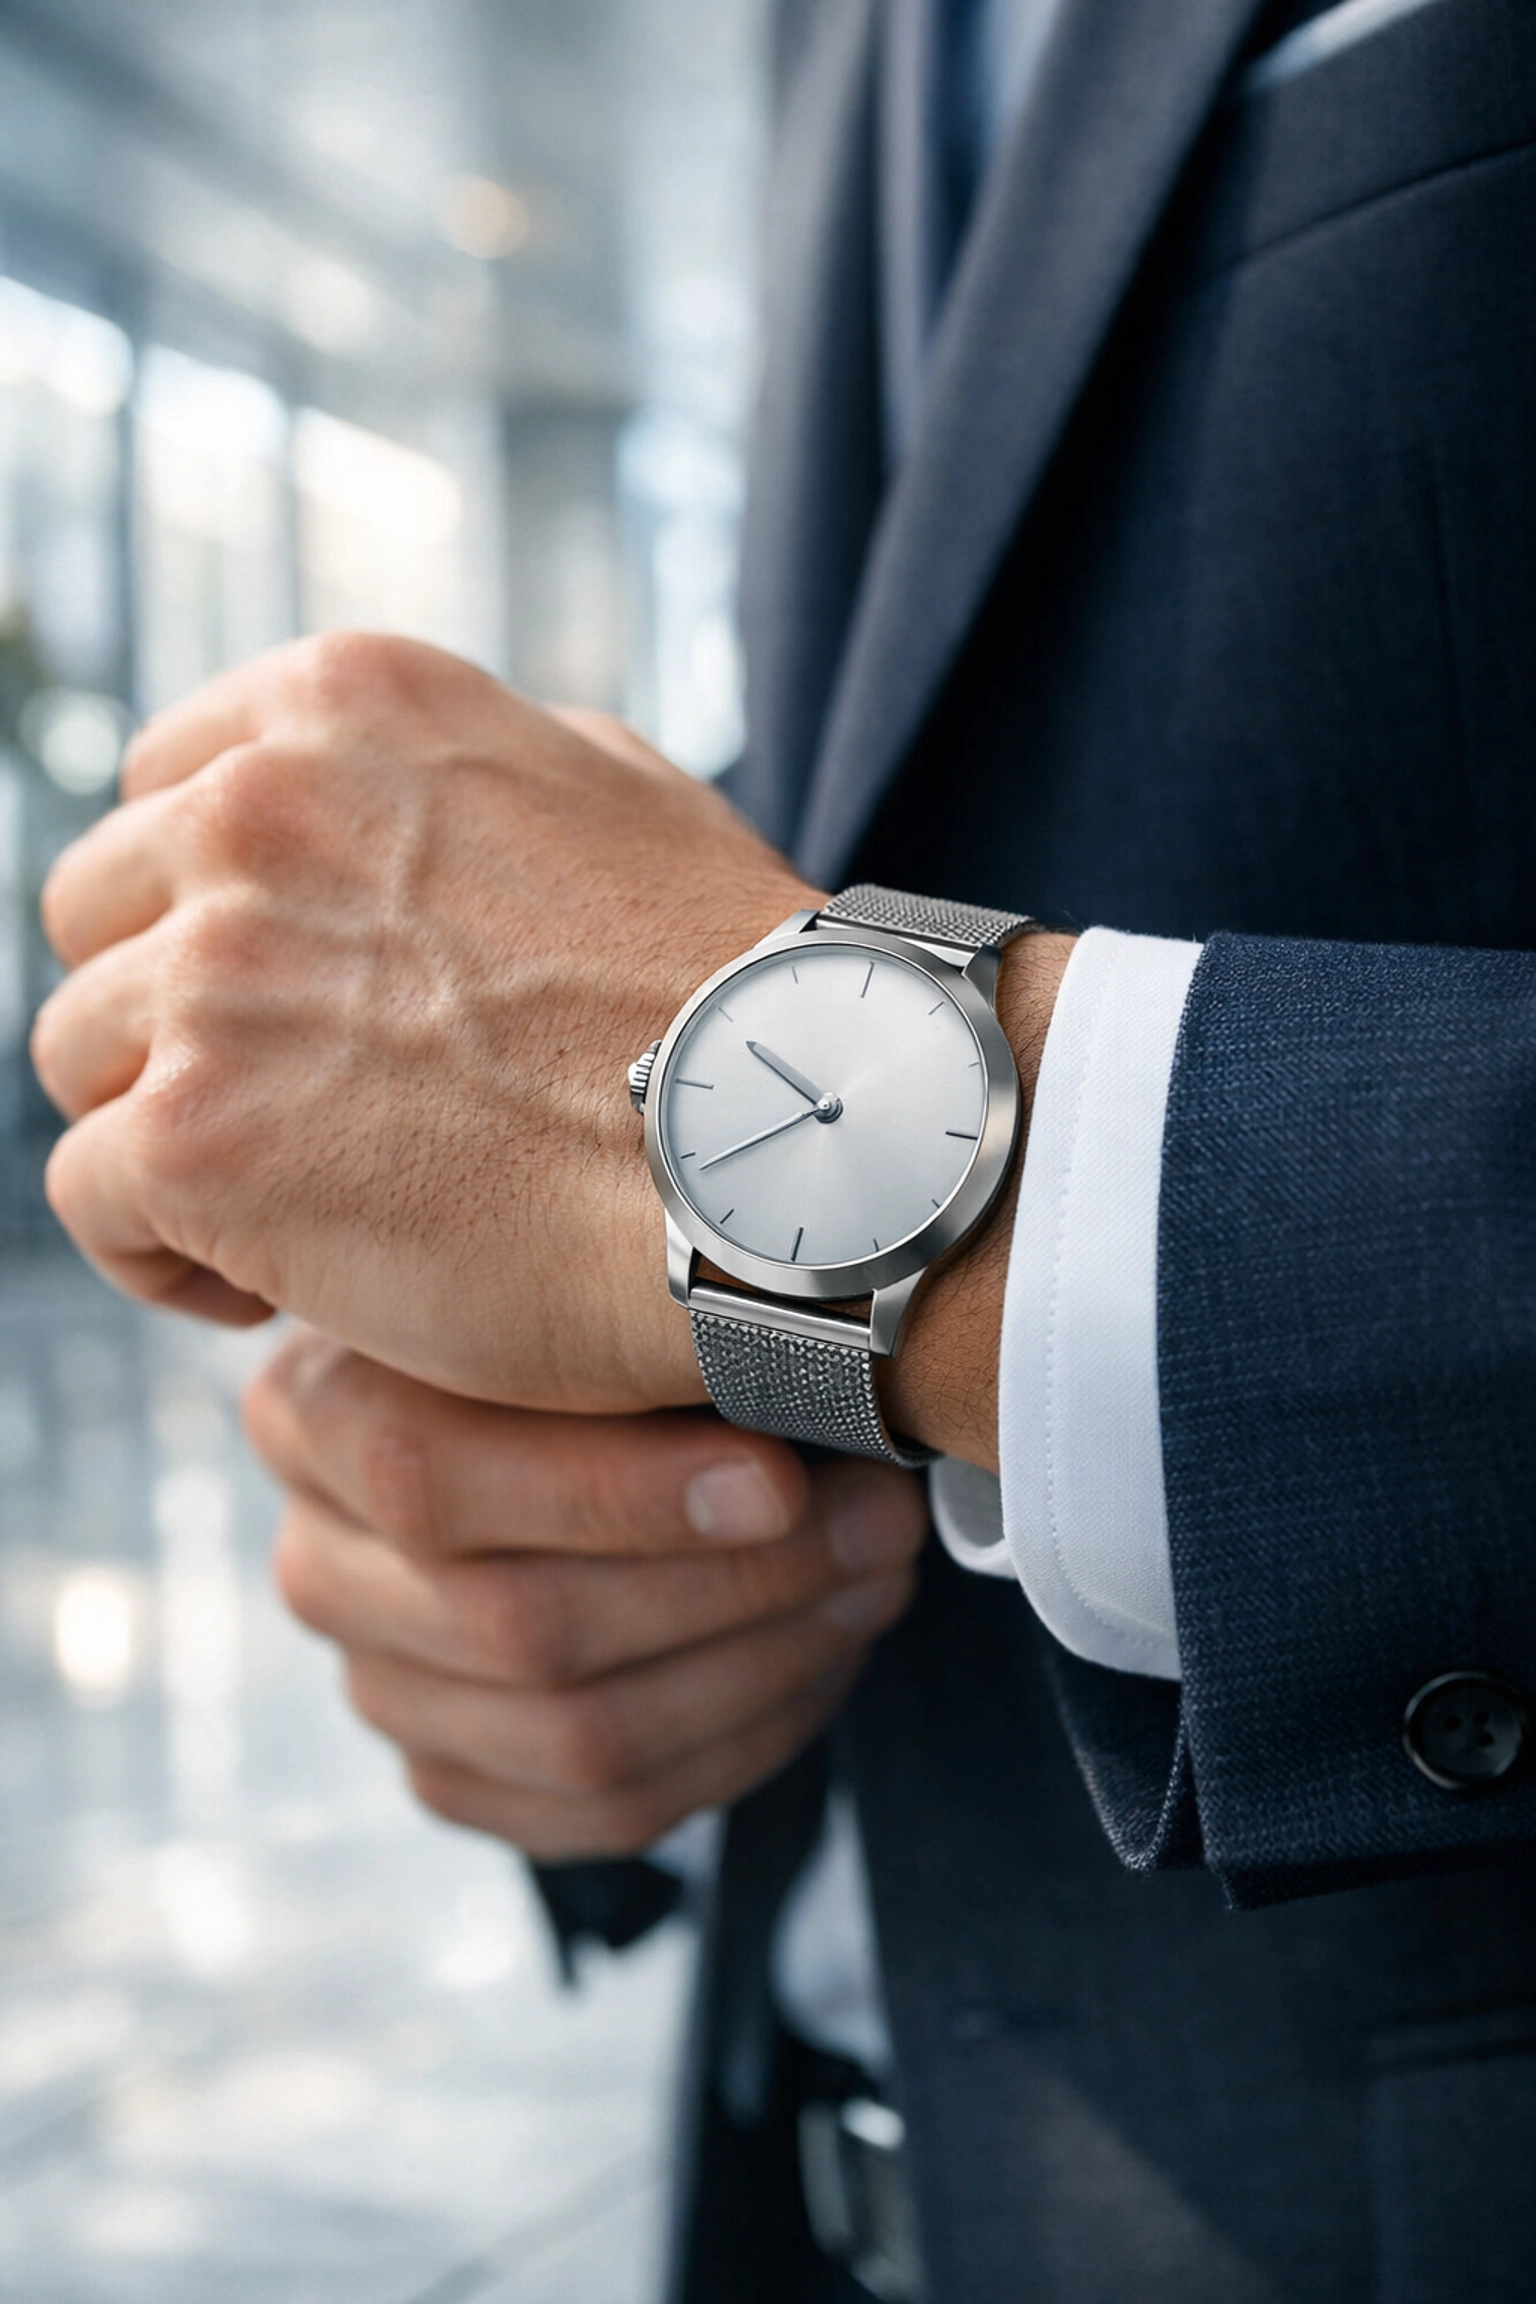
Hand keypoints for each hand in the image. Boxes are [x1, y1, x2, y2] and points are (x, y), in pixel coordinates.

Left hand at [33, 635, 813, 1414]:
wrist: (800, 1144)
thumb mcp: (616, 786)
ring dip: (167, 1135)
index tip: (276, 996)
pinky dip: (160, 1255)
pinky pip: (90, 1199)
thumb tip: (389, 800)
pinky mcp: (197, 1137)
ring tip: (285, 1212)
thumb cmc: (735, 989)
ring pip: (78, 1058)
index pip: (161, 787)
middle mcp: (254, 811)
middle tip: (280, 1114)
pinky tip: (272, 1290)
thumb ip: (466, 775)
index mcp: (344, 707)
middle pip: (96, 916)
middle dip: (170, 1019)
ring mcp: (215, 972)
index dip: (205, 908)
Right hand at [245, 1331, 927, 1858]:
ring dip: (766, 1665)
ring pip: (576, 1739)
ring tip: (875, 1578)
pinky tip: (820, 1658)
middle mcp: (320, 1562)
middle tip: (878, 1523)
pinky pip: (606, 1812)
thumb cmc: (600, 1325)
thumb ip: (631, 1317)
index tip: (779, 1475)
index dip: (617, 1494)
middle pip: (518, 1627)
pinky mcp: (456, 1776)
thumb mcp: (589, 1284)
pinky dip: (741, 1743)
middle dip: (737, 1584)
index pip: (430, 1479)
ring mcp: (381, 1687)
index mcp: (317, 1410)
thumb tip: (779, 1341)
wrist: (588, 1417)